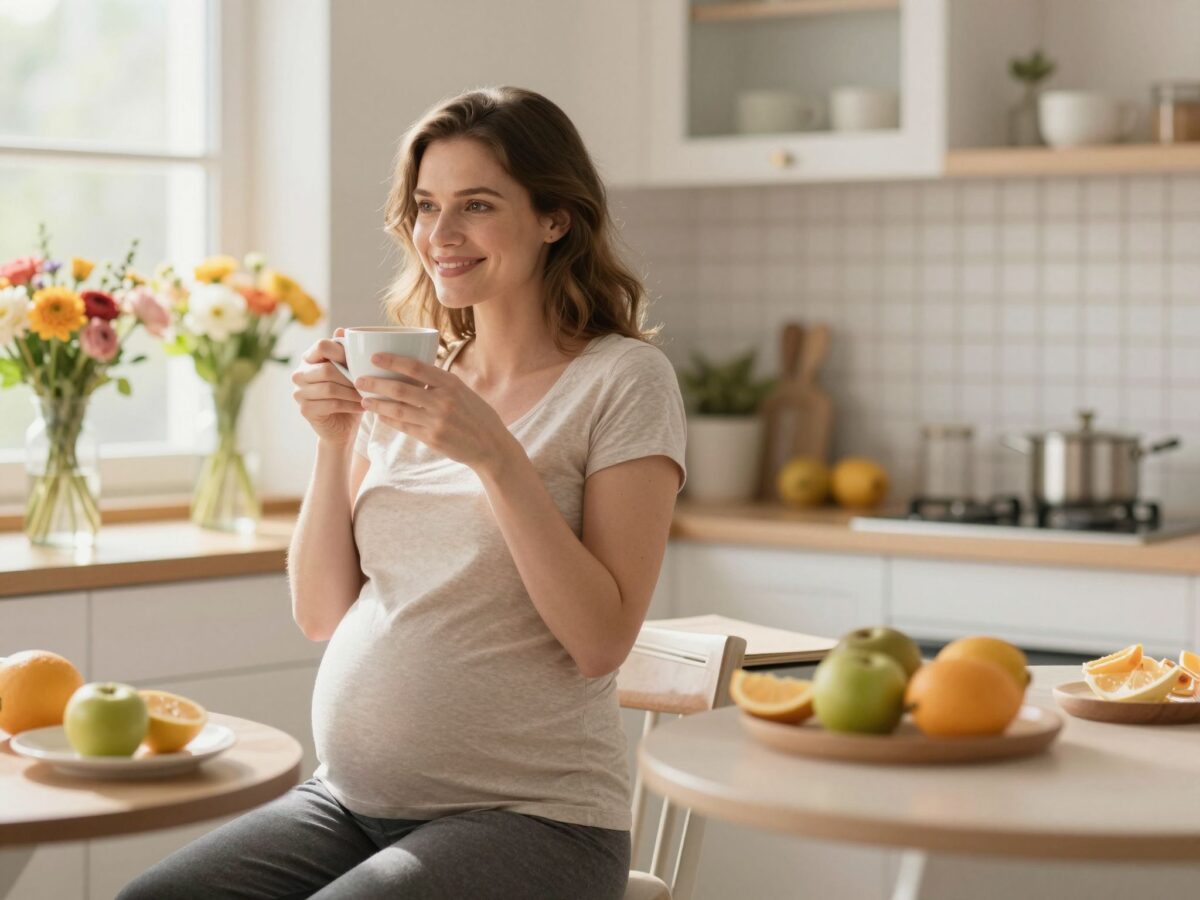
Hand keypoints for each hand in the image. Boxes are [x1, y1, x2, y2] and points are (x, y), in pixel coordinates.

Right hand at [291, 328, 363, 446]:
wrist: (343, 426)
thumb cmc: (348, 393)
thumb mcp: (351, 371)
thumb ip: (347, 352)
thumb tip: (343, 329)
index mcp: (309, 357)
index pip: (322, 345)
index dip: (342, 351)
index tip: (361, 361)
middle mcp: (300, 373)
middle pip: (327, 369)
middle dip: (351, 377)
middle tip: (369, 383)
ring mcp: (299, 392)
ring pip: (330, 388)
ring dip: (353, 393)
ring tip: (368, 396)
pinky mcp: (305, 409)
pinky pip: (330, 405)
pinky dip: (350, 406)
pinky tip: (363, 407)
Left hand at [355, 353, 516, 473]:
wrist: (491, 446)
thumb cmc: (477, 415)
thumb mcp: (463, 392)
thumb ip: (440, 382)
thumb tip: (413, 370)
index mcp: (451, 383)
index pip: (417, 367)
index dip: (393, 361)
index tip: (374, 357)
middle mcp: (443, 401)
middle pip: (401, 389)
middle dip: (376, 384)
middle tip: (358, 380)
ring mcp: (437, 421)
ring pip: (398, 410)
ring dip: (377, 405)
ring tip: (363, 401)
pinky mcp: (432, 438)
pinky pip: (404, 427)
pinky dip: (389, 420)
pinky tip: (380, 416)